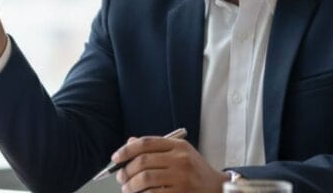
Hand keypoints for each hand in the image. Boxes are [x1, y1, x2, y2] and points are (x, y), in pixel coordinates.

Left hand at [112, 136, 227, 192]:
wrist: (217, 188)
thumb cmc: (194, 170)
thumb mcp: (180, 153)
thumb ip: (156, 147)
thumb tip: (129, 143)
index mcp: (178, 145)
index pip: (145, 143)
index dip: (126, 150)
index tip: (115, 158)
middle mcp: (180, 159)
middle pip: (142, 161)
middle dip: (126, 171)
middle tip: (120, 178)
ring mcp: (181, 177)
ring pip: (145, 179)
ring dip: (131, 185)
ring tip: (127, 189)